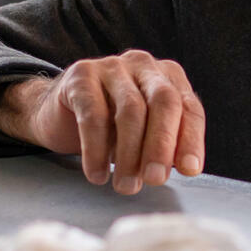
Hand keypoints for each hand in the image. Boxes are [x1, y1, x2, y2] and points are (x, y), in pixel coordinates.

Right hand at [0, 51, 206, 193]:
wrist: (59, 114)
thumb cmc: (110, 127)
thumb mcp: (144, 136)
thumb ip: (166, 146)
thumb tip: (183, 167)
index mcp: (169, 77)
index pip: (189, 108)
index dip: (191, 140)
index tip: (190, 170)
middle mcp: (144, 65)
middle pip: (163, 102)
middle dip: (161, 145)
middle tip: (155, 179)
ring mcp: (112, 67)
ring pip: (130, 110)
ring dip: (129, 154)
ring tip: (126, 185)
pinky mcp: (81, 76)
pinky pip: (93, 115)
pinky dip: (96, 150)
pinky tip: (97, 174)